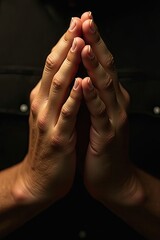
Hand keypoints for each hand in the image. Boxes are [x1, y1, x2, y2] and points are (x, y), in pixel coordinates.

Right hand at [13, 17, 84, 203]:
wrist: (41, 177)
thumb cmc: (51, 145)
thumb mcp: (51, 115)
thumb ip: (58, 95)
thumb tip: (69, 73)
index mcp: (43, 98)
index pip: (53, 64)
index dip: (64, 42)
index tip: (76, 24)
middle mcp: (43, 105)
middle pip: (54, 69)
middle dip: (66, 44)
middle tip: (78, 22)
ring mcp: (48, 120)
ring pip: (58, 87)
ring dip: (69, 64)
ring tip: (78, 43)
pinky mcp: (58, 137)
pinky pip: (67, 114)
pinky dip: (74, 98)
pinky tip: (81, 84)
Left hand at [80, 12, 134, 204]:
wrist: (110, 177)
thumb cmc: (98, 146)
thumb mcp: (93, 115)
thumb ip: (89, 95)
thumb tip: (76, 74)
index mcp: (109, 97)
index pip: (100, 64)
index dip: (92, 42)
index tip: (81, 23)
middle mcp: (115, 103)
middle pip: (106, 68)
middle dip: (95, 43)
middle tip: (87, 21)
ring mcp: (114, 118)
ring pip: (104, 86)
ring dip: (94, 65)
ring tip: (86, 45)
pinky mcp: (108, 135)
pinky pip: (100, 112)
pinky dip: (93, 97)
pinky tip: (86, 83)